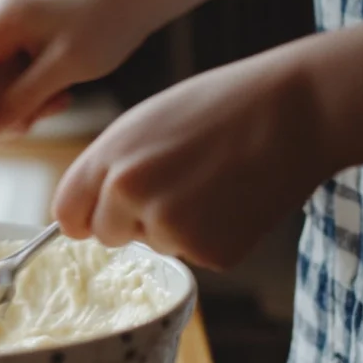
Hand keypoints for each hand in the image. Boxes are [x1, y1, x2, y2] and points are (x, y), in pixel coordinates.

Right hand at [0, 0, 147, 133]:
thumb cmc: (107, 23)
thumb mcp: (64, 68)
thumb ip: (22, 99)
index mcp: (2, 20)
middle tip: (22, 130)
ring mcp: (11, 29)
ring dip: (20, 105)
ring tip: (54, 105)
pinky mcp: (26, 38)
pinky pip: (15, 78)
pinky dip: (32, 95)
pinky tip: (59, 96)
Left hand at [52, 48, 329, 270]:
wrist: (296, 109)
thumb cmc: (218, 108)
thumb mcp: (142, 124)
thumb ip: (106, 169)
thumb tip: (81, 217)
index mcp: (107, 160)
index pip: (66, 216)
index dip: (85, 215)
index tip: (100, 212)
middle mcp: (128, 196)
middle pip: (106, 235)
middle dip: (131, 220)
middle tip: (177, 182)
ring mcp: (168, 227)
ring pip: (153, 244)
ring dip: (175, 225)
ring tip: (212, 181)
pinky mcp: (208, 251)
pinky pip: (195, 255)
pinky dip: (212, 237)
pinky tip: (235, 199)